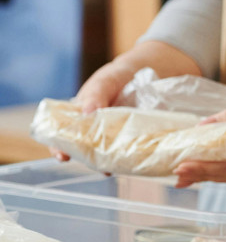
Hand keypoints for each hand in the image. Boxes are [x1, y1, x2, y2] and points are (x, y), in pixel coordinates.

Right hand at [64, 41, 202, 161]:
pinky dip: (133, 158)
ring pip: (110, 155)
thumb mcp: (105, 81)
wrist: (148, 73)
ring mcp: (116, 137)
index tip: (62, 157)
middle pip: (88, 151)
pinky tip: (138, 162)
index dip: (60, 147)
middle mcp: (95, 131)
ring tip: (119, 167)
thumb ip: (96, 95)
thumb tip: (86, 114)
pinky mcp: (135, 140)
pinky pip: (132, 152)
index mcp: (80, 117)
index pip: (63, 136)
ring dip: (114, 163)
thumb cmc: (118, 77)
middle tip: (101, 168)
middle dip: (92, 161)